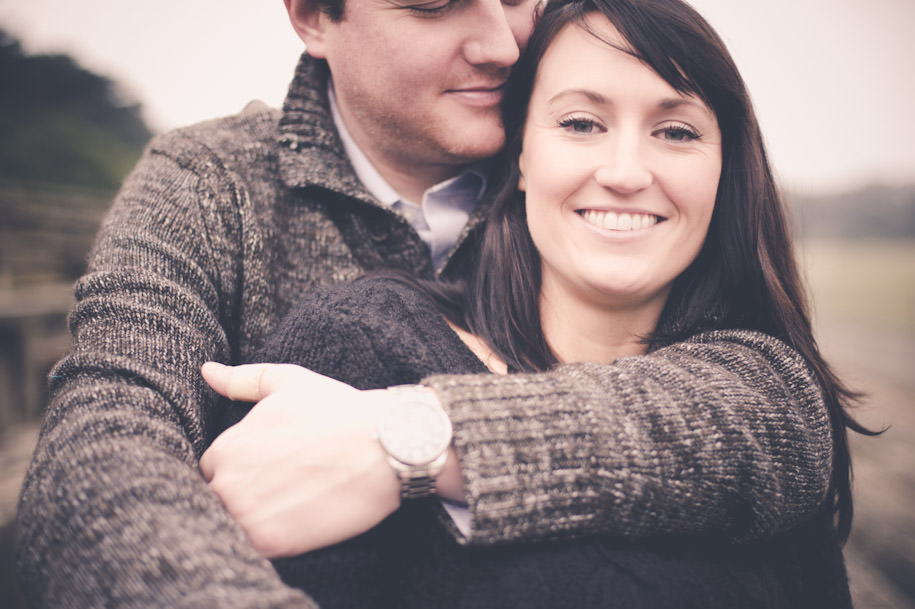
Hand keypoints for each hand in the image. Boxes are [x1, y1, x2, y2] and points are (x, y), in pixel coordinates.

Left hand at [199, 362, 400, 557]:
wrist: (384, 444)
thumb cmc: (339, 410)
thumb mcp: (289, 383)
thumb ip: (243, 380)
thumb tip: (207, 370)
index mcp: (225, 448)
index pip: (213, 471)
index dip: (243, 471)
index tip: (273, 469)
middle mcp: (226, 482)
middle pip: (221, 502)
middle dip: (249, 496)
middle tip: (288, 489)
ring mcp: (245, 514)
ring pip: (236, 528)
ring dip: (260, 519)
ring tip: (296, 506)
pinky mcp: (269, 541)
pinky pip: (256, 549)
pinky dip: (277, 539)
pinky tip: (304, 521)